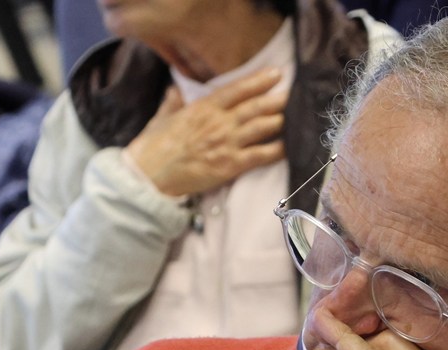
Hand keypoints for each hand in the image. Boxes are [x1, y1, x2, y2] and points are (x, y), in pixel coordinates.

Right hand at [124, 68, 286, 195]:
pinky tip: (290, 146)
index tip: (276, 74)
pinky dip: (278, 150)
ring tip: (298, 116)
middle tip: (296, 93)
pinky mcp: (231, 165)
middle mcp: (219, 123)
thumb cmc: (153, 147)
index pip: (236, 90)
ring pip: (262, 127)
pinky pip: (261, 155)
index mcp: (203, 108)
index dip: (258, 81)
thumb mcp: (162, 118)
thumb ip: (173, 103)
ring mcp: (227, 144)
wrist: (149, 176)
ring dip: (282, 120)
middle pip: (256, 107)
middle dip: (278, 99)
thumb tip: (175, 91)